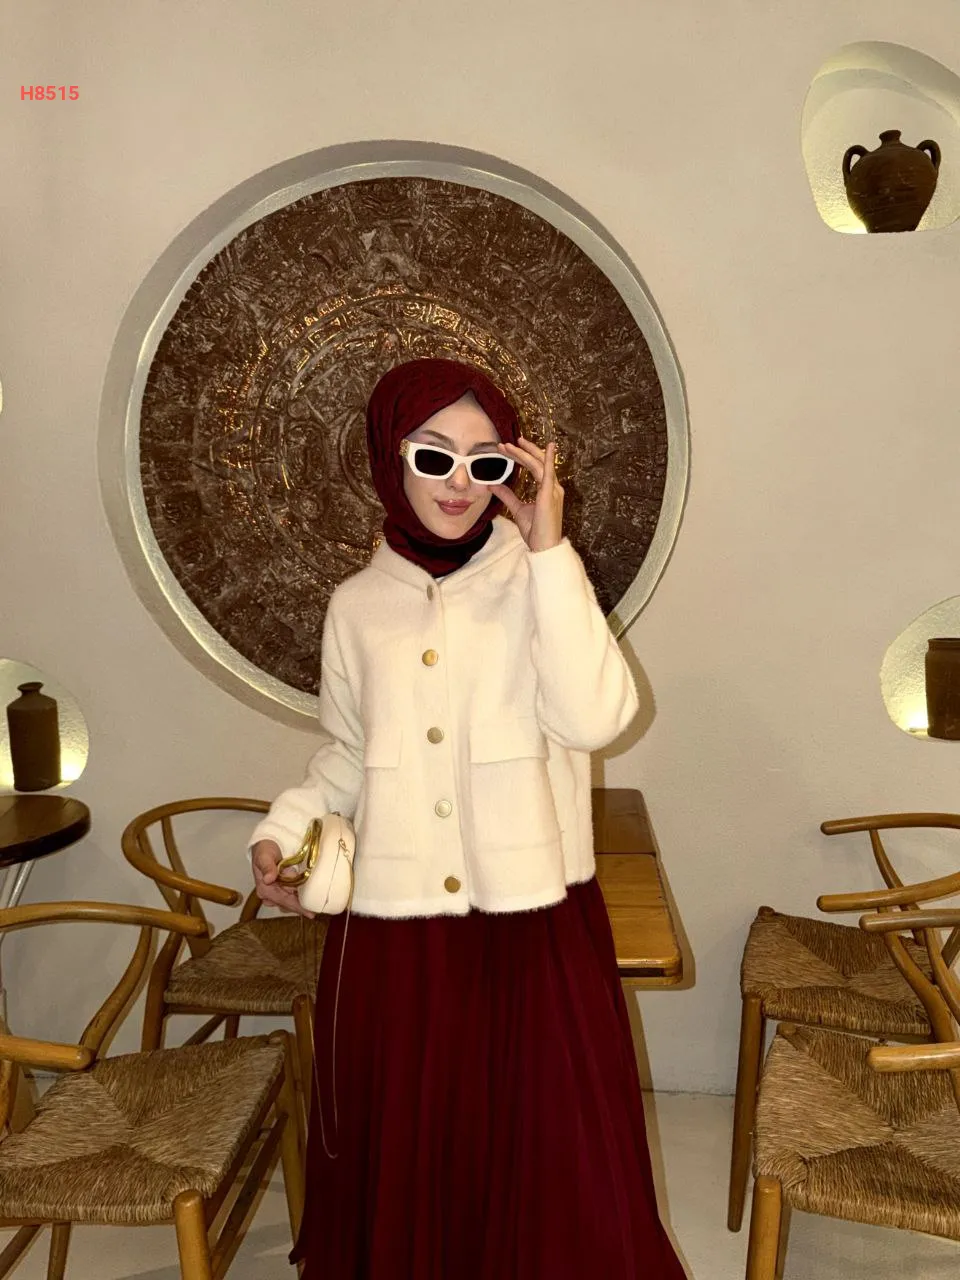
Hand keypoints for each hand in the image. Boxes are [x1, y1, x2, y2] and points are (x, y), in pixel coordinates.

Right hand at [251, 839, 315, 917]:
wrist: (266, 844)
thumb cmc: (264, 850)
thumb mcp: (264, 855)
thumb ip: (267, 866)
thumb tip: (268, 879)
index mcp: (265, 889)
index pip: (284, 901)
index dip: (297, 907)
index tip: (310, 913)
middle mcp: (271, 894)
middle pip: (289, 904)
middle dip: (301, 906)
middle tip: (316, 909)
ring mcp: (277, 892)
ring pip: (291, 902)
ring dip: (301, 902)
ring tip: (314, 904)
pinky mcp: (283, 888)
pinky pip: (292, 896)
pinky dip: (300, 897)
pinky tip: (310, 898)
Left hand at [491, 437, 563, 552]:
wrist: (544, 547)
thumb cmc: (535, 531)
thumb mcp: (517, 509)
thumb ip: (507, 496)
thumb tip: (493, 485)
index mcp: (547, 490)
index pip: (534, 467)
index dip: (521, 457)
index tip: (506, 450)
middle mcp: (553, 487)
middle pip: (538, 462)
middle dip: (523, 451)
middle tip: (506, 443)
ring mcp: (553, 490)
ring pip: (539, 465)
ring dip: (524, 453)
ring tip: (510, 445)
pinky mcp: (550, 495)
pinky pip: (549, 473)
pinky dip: (548, 459)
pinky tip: (548, 446)